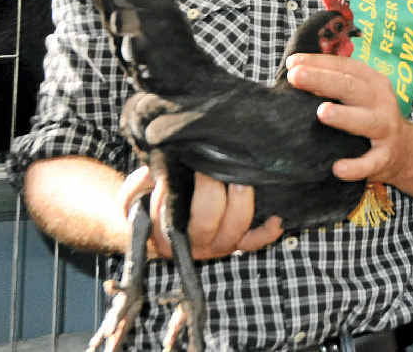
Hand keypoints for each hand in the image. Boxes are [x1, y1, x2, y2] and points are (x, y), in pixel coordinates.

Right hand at [119, 166, 282, 259]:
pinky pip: (255, 242)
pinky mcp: (237, 243)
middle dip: (212, 191)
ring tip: (242, 178)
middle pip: (207, 222)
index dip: (177, 194)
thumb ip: (137, 185)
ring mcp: (218, 245)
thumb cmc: (151, 202)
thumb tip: (152, 171)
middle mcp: (195, 244)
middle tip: (213, 166)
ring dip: (241, 203)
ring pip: (235, 231)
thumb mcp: (135, 194)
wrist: (160, 224)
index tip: (187, 168)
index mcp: (167, 235)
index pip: (172, 217)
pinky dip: (267, 232)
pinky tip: (277, 218)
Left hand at [285, 53, 411, 184]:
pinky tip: (338, 168)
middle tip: (296, 76)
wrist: (407, 152)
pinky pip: (371, 163)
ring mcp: (386, 129)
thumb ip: (333, 83)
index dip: (319, 62)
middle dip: (323, 79)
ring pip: (366, 121)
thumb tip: (294, 72)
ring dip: (344, 116)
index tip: (293, 63)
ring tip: (322, 112)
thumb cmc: (370, 117)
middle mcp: (381, 101)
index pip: (345, 66)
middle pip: (352, 87)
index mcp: (372, 82)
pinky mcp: (386, 157)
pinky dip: (356, 167)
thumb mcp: (359, 95)